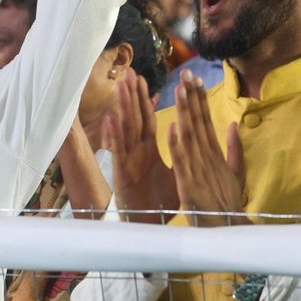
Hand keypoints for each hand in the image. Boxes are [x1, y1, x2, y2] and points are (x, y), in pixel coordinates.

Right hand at [103, 72, 177, 222]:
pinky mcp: (122, 173)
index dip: (146, 101)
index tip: (145, 81)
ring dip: (123, 108)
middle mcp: (138, 152)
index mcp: (150, 151)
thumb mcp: (177, 175)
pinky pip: (118, 151)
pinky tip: (111, 118)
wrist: (150, 226)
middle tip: (130, 73)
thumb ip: (182, 156)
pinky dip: (114, 135)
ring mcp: (129, 160)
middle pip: (135, 118)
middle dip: (133, 96)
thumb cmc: (161, 202)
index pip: (149, 120)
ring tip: (121, 86)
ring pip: (125, 129)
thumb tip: (190, 141)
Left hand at [167, 70, 247, 226]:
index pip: (205, 121)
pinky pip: (181, 162)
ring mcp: (199, 169)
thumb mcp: (234, 173)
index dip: (200, 99)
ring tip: (180, 90)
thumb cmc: (227, 203)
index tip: (195, 79)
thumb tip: (233, 125)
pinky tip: (172, 127)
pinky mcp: (189, 184)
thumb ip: (233, 149)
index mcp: (214, 154)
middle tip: (186, 73)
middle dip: (192, 97)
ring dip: (185, 113)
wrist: (228, 230)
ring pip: (189, 136)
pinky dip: (177, 145)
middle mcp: (207, 157)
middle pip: (199, 122)